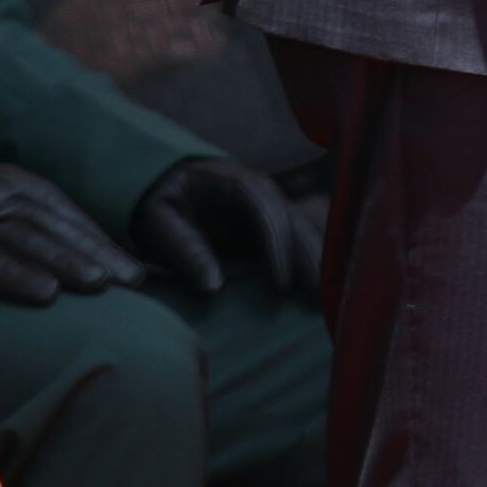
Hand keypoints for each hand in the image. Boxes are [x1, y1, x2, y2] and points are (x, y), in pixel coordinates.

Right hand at [0, 142, 143, 306]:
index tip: (134, 272)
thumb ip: (22, 216)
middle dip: (99, 255)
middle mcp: (3, 196)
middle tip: (134, 283)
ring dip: (68, 262)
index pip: (69, 216)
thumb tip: (65, 249)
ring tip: (101, 286)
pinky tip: (44, 293)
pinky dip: (17, 274)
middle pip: (59, 228)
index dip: (102, 243)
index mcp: (16, 186)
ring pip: (31, 240)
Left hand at [131, 158, 316, 295]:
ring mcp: (271, 210)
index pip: (267, 209)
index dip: (278, 247)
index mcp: (237, 182)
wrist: (161, 185)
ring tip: (329, 304)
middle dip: (311, 260)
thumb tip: (213, 287)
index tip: (281, 287)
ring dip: (318, 266)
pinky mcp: (270, 229)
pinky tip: (322, 294)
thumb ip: (184, 247)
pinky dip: (311, 266)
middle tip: (321, 301)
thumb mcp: (158, 219)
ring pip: (305, 234)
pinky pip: (298, 245)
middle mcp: (263, 193)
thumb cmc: (157, 199)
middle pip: (296, 223)